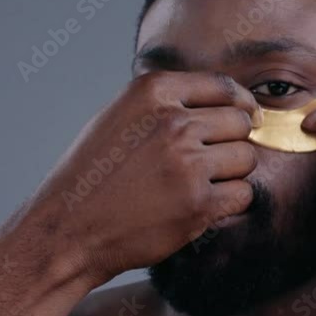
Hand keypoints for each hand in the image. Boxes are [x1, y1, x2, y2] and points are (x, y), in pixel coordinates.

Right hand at [22, 71, 260, 285]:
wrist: (68, 229)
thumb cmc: (94, 174)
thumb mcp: (122, 116)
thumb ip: (168, 103)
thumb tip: (228, 102)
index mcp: (153, 92)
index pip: (223, 87)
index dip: (241, 104)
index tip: (247, 117)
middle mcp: (173, 123)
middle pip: (240, 123)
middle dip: (232, 142)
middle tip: (210, 161)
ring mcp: (187, 164)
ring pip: (246, 158)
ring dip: (232, 173)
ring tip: (198, 185)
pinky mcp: (198, 204)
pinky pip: (243, 194)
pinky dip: (230, 202)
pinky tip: (202, 206)